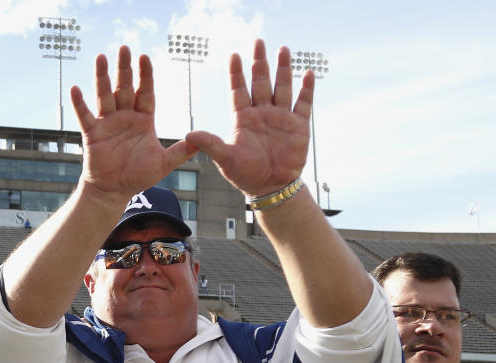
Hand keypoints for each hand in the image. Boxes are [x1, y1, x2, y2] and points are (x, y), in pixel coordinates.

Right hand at [71, 47, 196, 199]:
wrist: (115, 190)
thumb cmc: (138, 175)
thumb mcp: (163, 164)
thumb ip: (180, 152)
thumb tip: (200, 142)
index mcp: (143, 120)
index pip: (145, 93)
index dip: (145, 76)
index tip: (145, 57)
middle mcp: (125, 116)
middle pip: (125, 88)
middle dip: (125, 69)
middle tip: (124, 48)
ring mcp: (107, 123)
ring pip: (104, 95)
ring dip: (102, 77)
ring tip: (101, 58)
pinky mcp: (92, 133)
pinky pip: (85, 116)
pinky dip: (79, 103)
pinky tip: (74, 88)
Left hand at [186, 40, 311, 198]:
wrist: (271, 188)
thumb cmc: (246, 174)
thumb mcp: (225, 159)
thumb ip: (210, 144)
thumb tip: (188, 134)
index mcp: (243, 118)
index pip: (238, 90)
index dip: (236, 74)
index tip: (234, 55)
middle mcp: (262, 113)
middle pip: (260, 82)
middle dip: (259, 63)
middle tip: (258, 41)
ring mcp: (281, 118)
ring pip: (282, 87)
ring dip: (282, 69)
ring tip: (282, 49)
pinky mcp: (298, 126)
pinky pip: (303, 103)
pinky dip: (306, 89)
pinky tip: (307, 73)